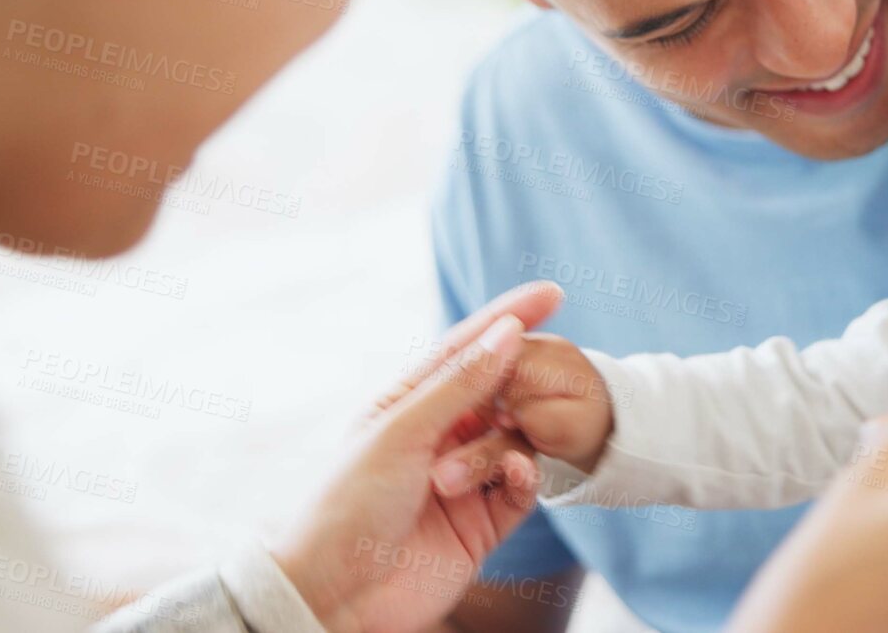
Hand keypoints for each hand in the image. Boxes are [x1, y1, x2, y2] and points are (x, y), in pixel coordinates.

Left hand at [273, 281, 563, 632]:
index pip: (466, 349)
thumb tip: (507, 332)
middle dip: (526, 384)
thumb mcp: (401, 432)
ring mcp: (462, 479)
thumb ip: (461, 384)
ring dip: (511, 440)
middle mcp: (438, 436)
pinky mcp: (481, 524)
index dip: (508, 317)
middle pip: (499, 393)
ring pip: (515, 440)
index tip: (552, 294)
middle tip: (552, 377)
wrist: (335, 595)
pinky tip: (517, 473)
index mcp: (408, 403)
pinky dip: (525, 477)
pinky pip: (520, 489)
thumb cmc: (348, 505)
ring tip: (496, 452)